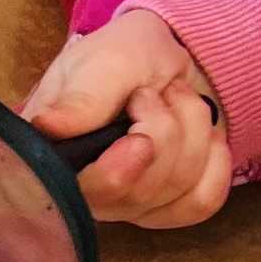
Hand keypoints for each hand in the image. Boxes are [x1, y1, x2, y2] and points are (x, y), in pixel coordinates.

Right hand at [25, 8, 231, 227]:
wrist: (172, 55)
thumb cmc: (127, 54)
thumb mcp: (104, 61)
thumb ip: (81, 96)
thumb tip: (45, 128)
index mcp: (52, 152)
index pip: (74, 193)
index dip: (111, 176)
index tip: (139, 139)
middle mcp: (83, 188)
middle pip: (131, 196)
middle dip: (161, 135)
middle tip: (153, 93)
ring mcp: (125, 203)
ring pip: (172, 196)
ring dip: (191, 134)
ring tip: (175, 99)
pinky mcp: (166, 207)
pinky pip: (202, 202)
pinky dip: (215, 163)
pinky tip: (205, 135)